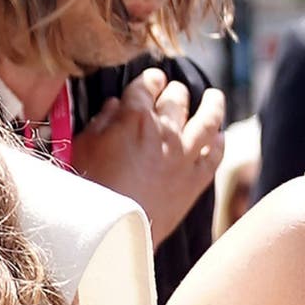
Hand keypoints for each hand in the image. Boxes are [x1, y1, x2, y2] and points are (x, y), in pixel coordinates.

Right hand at [71, 68, 224, 247]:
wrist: (112, 226)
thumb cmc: (90, 186)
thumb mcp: (85, 146)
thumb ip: (102, 121)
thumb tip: (115, 105)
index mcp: (135, 118)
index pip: (146, 87)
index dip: (149, 79)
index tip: (152, 78)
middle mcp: (166, 131)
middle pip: (177, 100)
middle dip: (173, 91)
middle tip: (172, 89)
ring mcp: (185, 156)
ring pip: (208, 121)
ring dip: (212, 105)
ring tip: (214, 96)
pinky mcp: (196, 180)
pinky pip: (216, 155)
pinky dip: (219, 141)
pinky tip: (220, 134)